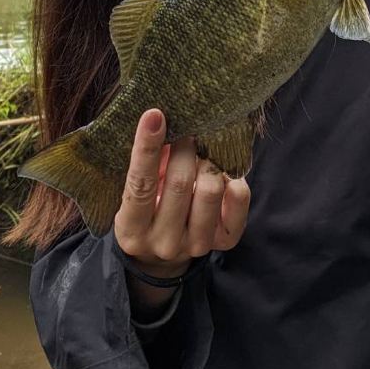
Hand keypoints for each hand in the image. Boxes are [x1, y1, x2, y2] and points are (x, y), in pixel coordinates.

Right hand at [114, 109, 250, 279]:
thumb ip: (143, 166)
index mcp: (131, 229)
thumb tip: (161, 122)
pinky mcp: (224, 242)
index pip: (140, 184)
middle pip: (180, 183)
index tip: (154, 114)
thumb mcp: (132, 193)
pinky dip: (233, 178)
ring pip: (211, 190)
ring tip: (201, 155)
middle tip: (186, 134)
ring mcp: (196, 245)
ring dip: (208, 162)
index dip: (147, 147)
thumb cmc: (144, 210)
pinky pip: (238, 200)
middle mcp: (164, 242)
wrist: (162, 253)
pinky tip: (221, 173)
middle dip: (184, 148)